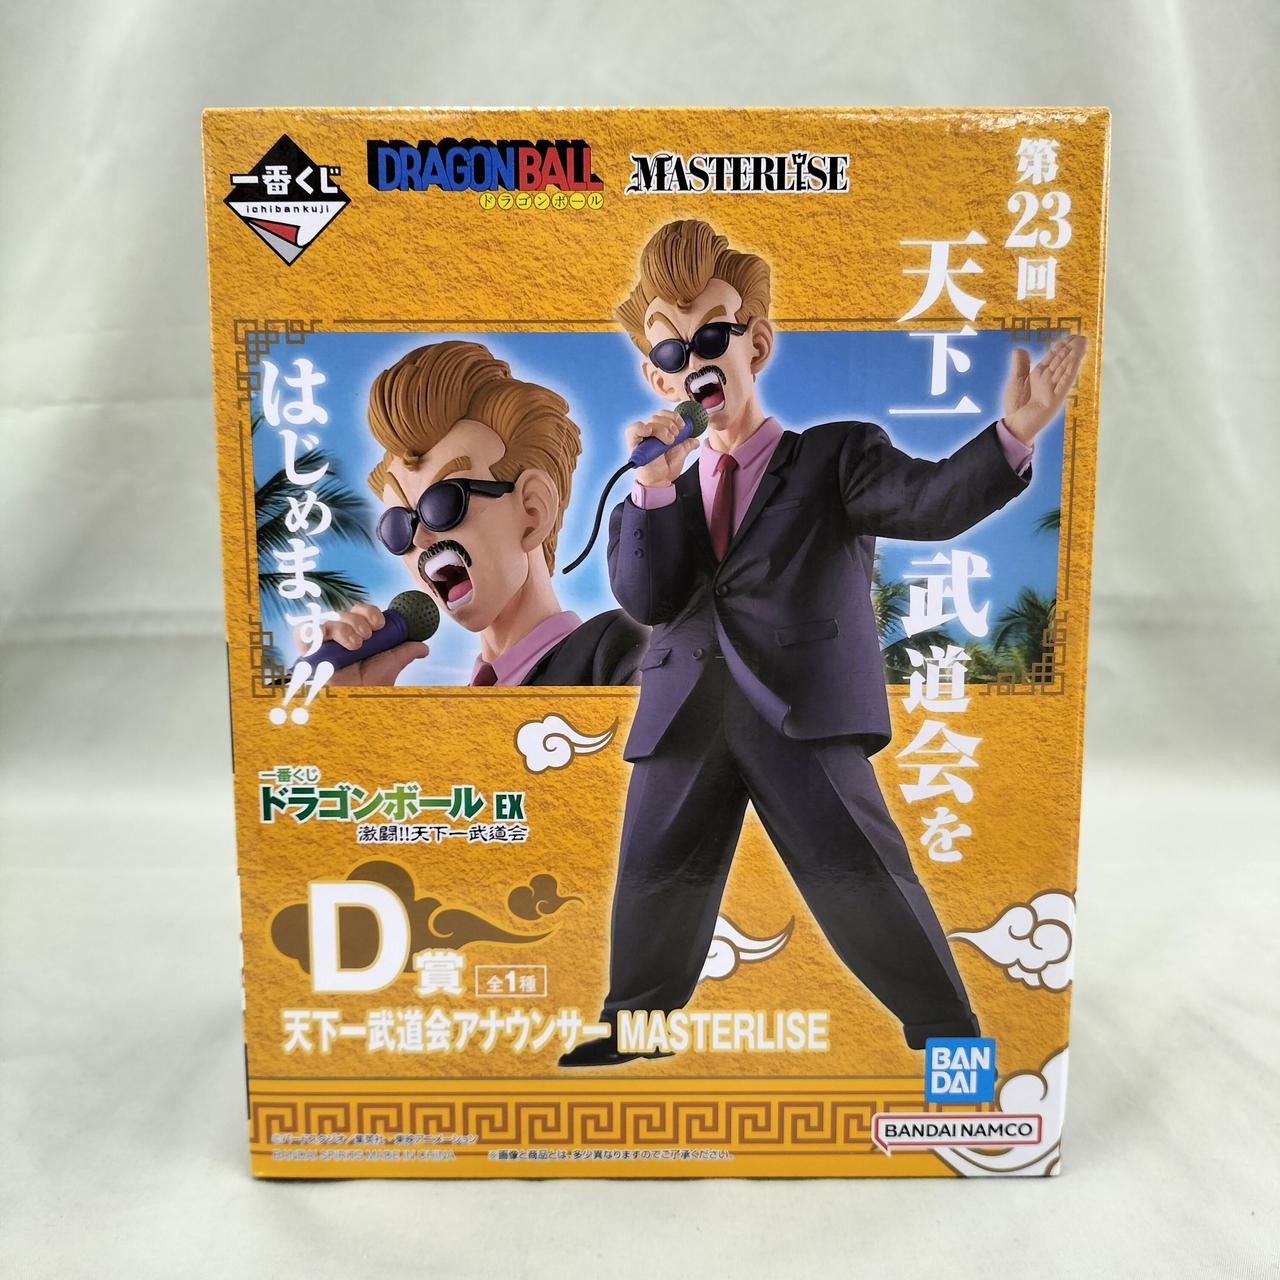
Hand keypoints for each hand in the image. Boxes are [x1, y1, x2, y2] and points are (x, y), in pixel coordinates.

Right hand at [301, 602, 428, 686]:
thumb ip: (406, 652)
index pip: (359, 611)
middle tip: (368, 637)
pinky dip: (314, 630)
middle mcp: (339, 637)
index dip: (369, 611)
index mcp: (357, 634)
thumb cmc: (369, 685)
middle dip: (358, 620)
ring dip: (344, 628)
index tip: (380, 624)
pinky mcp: (307, 652)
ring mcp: (322, 644)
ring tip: (355, 646)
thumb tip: (424, 647)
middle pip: (344, 612)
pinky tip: (327, 641)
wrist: (356, 703)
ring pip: (329, 620)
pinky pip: (303, 630)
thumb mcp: (391, 664)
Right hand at [626, 409, 697, 486]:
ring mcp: (641, 437)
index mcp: (658, 431)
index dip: (674, 416)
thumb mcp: (681, 453)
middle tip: (676, 436)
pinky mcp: (633, 443)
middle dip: (671, 423)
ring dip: (662, 428)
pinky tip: (650, 433)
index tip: (682, 426)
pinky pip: (634, 429)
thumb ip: (687, 444)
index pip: (663, 414)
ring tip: (669, 441)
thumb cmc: (667, 468)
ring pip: (650, 421)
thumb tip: (695, 440)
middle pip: (657, 416)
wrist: (661, 481)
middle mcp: (648, 432)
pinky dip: (642, 428)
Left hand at [1003, 335, 1087, 444]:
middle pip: (1062, 361)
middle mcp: (1049, 382)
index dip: (1061, 346)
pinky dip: (1070, 371)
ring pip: (1065, 369)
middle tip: (1081, 336)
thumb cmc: (1016, 407)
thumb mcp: (1016, 381)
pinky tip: (1076, 360)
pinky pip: (1064, 383)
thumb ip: (1020, 366)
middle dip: (1071, 348)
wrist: (1015, 426)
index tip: (1070, 336)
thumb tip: (1020, 349)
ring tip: (1083, 343)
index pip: (1053, 358)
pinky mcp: (1055, 400)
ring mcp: (1054, 390)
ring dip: (1074, 356)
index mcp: (1040, 376)